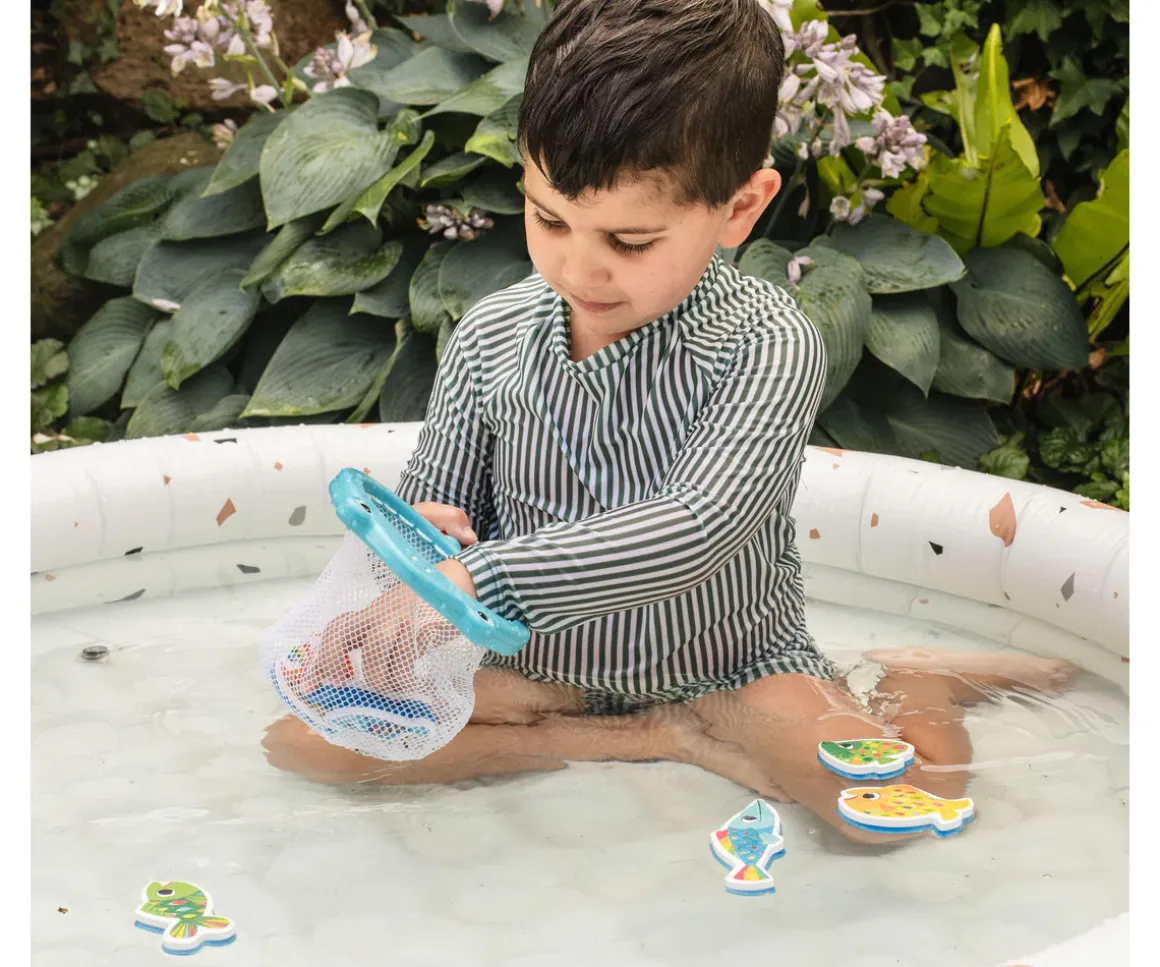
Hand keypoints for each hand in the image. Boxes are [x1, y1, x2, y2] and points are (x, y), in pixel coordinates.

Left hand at [297, 504, 478, 693]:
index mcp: (373, 612)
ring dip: (381, 678)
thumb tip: (369, 678)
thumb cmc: (430, 608)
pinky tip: (414, 684)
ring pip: (374, 649)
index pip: (337, 629)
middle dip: (334, 661)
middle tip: (341, 684)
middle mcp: (381, 611)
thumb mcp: (400, 620)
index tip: (311, 685)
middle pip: (343, 632)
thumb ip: (385, 642)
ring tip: (394, 688)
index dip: (321, 657)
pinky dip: (406, 677)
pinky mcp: (422, 624)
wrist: (462, 582)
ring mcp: (400, 616)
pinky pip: (406, 655)